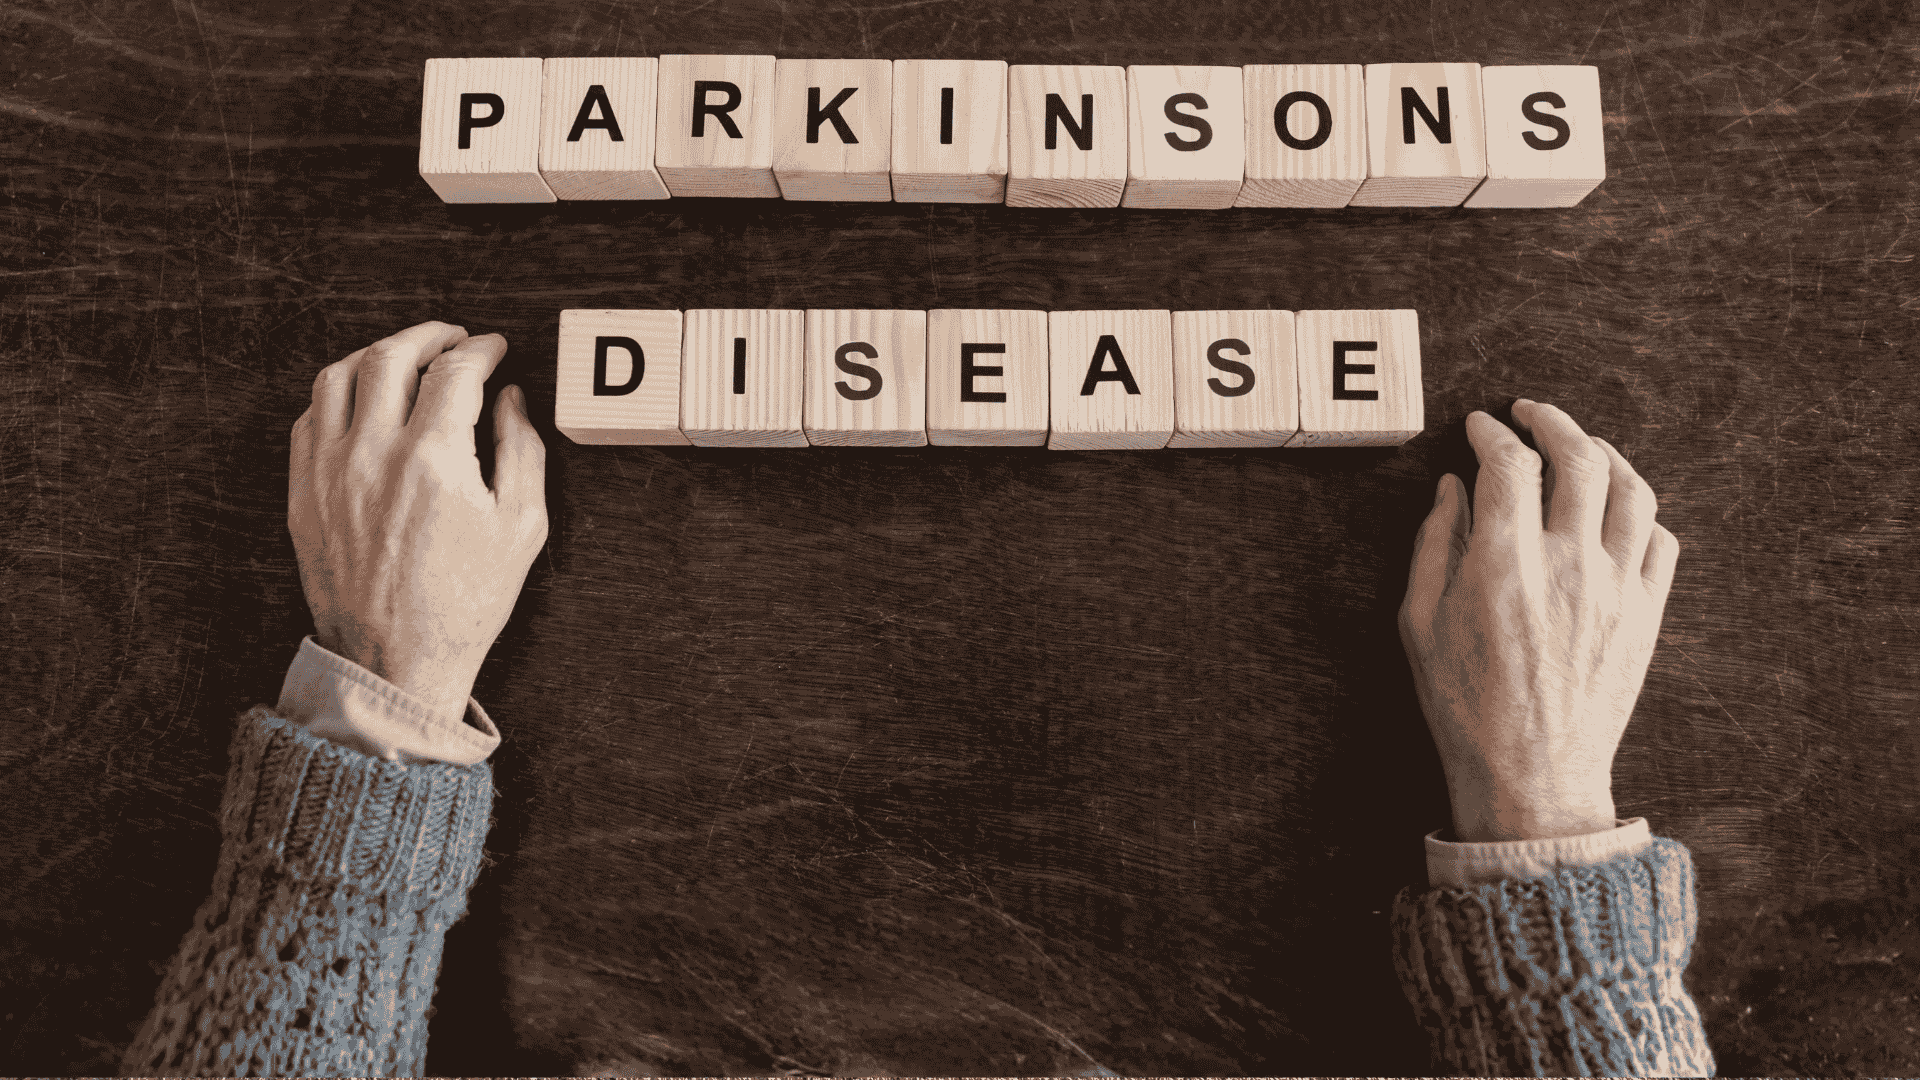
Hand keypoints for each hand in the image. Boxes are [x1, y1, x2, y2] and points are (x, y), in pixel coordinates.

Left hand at [288, 322, 547, 722]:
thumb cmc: (465, 602)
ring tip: (404, 356)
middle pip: (392, 356)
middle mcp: (374, 454)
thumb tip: (511, 400)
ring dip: (376, 353)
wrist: (396, 660)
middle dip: (429, 335)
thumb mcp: (521, 526)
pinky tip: (363, 398)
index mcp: (434, 459)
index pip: (455, 371)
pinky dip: (338, 393)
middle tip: (453, 338)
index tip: (493, 349)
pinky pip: (310, 416)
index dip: (481, 350)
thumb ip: (522, 450)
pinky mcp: (304, 493)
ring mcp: (329, 471)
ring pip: (340, 375)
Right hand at [1398, 400, 1678, 842]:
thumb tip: (1453, 489)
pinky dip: (1640, 510)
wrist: (1531, 777)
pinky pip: (1661, 541)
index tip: (1480, 427)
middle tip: (1530, 414)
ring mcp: (1616, 590)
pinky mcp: (1647, 616)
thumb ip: (1434, 546)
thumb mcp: (1419, 624)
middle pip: (1579, 458)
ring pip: (1631, 489)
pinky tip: (1615, 507)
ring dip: (1605, 453)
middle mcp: (1568, 566)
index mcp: (1504, 567)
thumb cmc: (1464, 707)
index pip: (1509, 465)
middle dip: (1552, 421)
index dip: (1492, 433)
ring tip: (1582, 446)